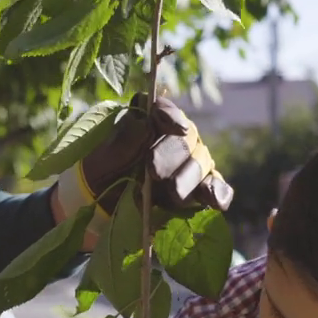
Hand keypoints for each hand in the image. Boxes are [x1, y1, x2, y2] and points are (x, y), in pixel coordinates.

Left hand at [56, 95, 234, 225]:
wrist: (100, 206)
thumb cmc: (100, 174)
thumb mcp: (101, 159)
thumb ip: (122, 141)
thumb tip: (144, 123)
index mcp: (150, 123)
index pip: (166, 111)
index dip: (170, 116)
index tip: (172, 127)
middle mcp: (175, 139)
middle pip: (186, 139)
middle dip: (173, 154)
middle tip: (153, 172)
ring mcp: (189, 164)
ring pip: (201, 163)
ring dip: (188, 178)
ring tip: (173, 193)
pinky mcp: (197, 189)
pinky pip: (215, 187)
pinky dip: (217, 192)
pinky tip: (215, 202)